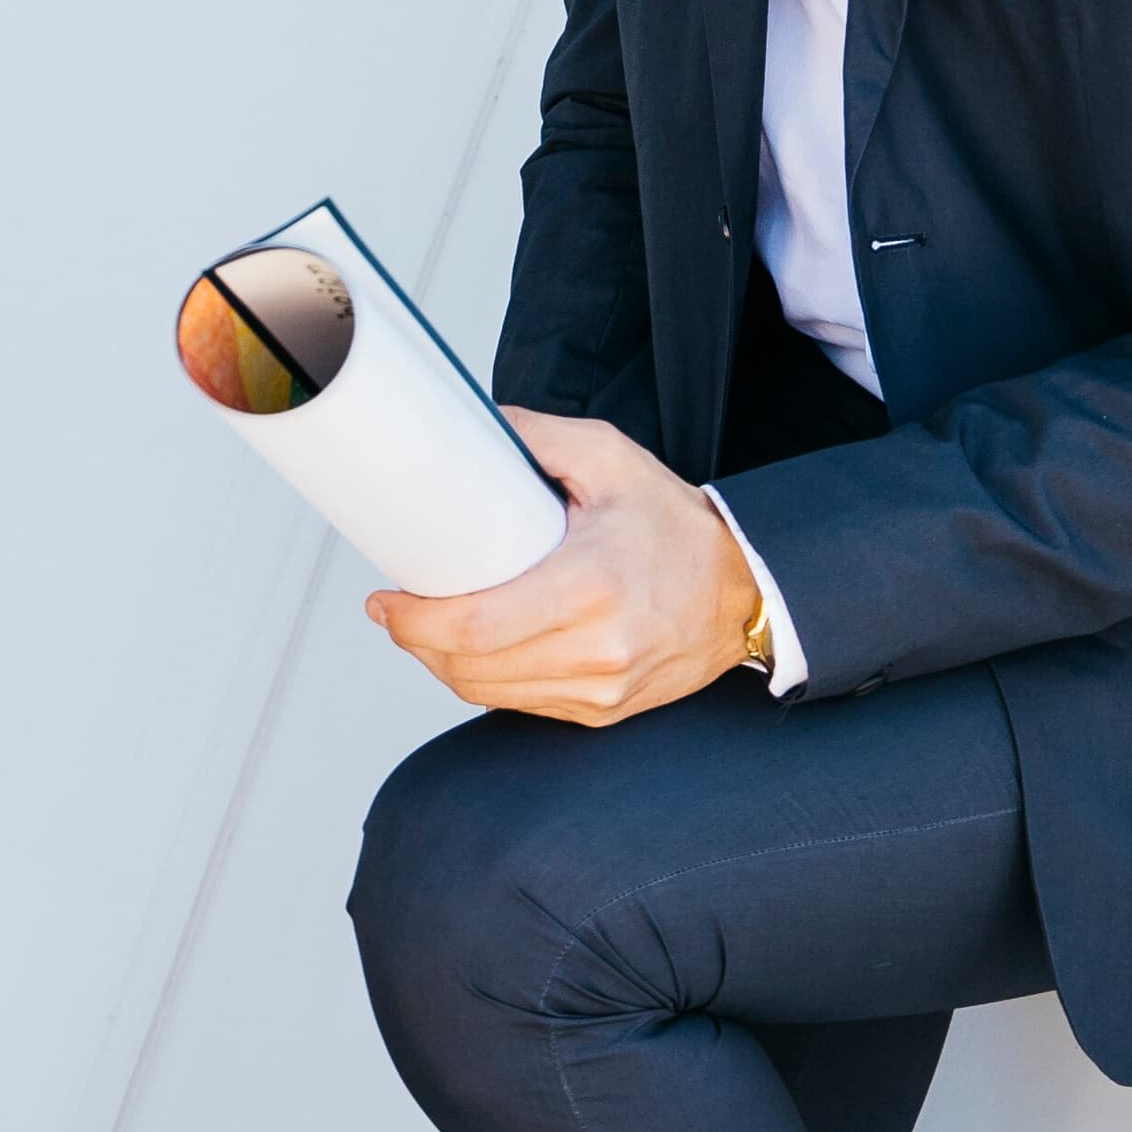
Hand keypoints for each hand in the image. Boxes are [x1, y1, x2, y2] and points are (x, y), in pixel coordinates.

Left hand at [364, 410, 765, 725]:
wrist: (746, 588)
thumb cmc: (677, 525)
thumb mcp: (609, 457)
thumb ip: (534, 436)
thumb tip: (471, 422)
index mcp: (590, 587)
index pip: (476, 626)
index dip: (415, 621)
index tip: (384, 600)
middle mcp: (598, 650)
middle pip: (472, 668)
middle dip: (417, 641)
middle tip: (393, 610)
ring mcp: (603, 689)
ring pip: (491, 693)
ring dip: (444, 665)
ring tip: (425, 627)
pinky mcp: (605, 709)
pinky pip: (523, 704)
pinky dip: (486, 680)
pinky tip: (473, 650)